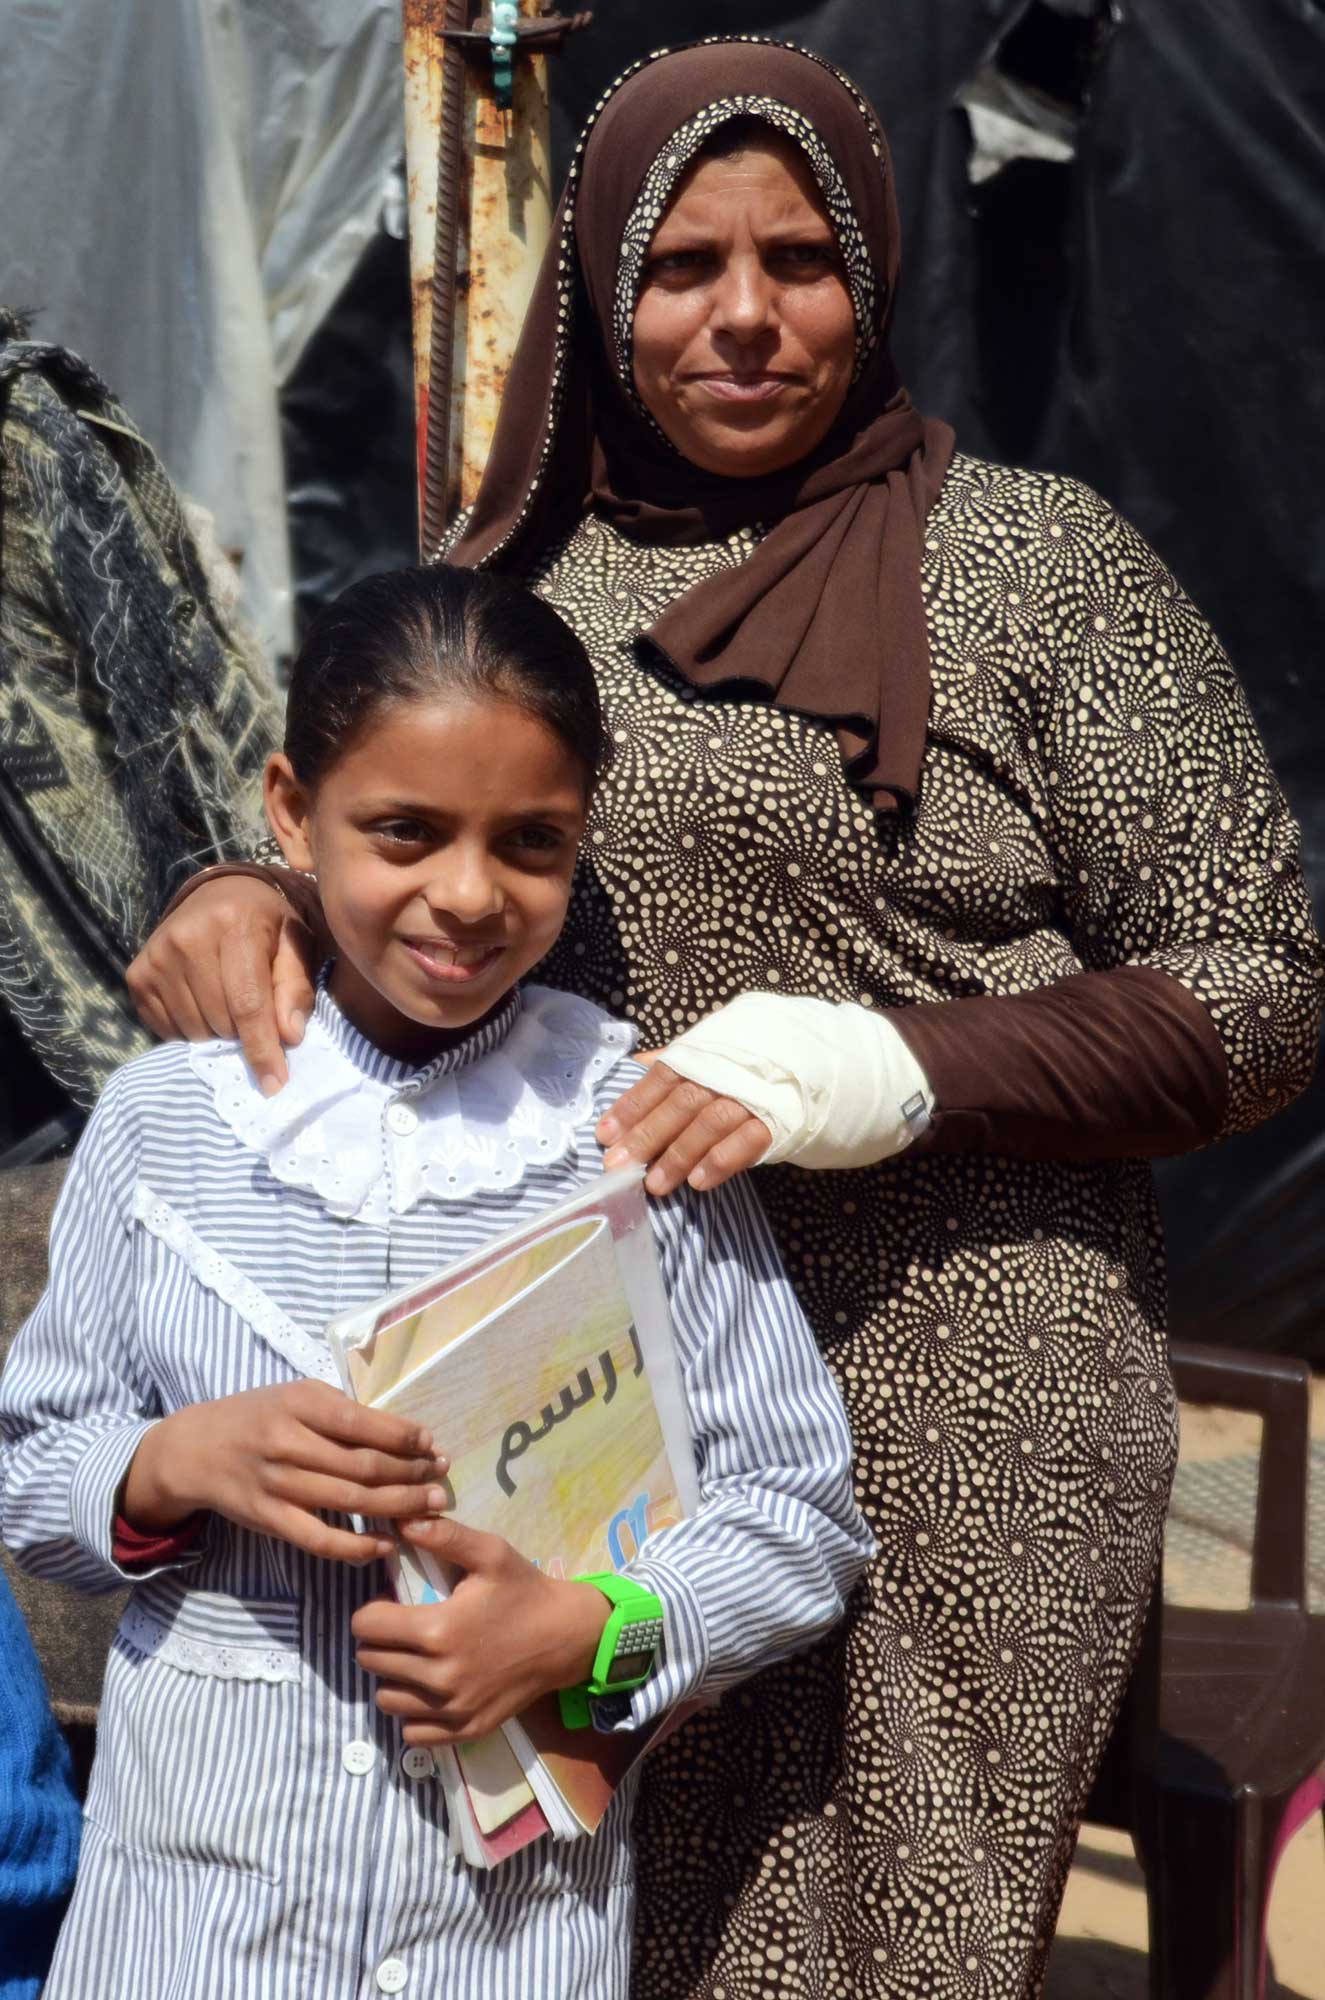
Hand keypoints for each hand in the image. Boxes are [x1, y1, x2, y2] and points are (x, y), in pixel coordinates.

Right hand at [122, 1382, 450, 1566]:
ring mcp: (278, 1485)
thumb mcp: (297, 1395)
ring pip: (350, 1501)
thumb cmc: (259, 1416)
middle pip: (364, 1466)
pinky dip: (358, 1546)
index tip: (432, 1444)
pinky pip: (321, 1540)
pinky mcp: (270, 1520)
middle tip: (441, 1479)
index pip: (363, 1424)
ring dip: (398, 1506)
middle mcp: (289, 1444)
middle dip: (412, 1474)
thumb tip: (403, 1434)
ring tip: (430, 1507)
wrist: (196, 1450)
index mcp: (300, 1404)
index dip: (405, 1437)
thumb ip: (342, 1411)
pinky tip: (387, 1542)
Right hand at [127, 876, 316, 1095]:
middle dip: (243, 1036)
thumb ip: (295, 989)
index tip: (274, 1083)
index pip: (248, 1004)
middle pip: (219, 1021)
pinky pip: (165, 1028)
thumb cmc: (267, 926)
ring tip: (228, 1008)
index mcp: (234, 924)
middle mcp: (187, 938)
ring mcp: (156, 956)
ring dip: (216, 1034)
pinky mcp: (136, 974)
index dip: (262, 1049)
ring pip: (192, 1030)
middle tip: (254, 1018)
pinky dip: (189, 1031)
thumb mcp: (296, 946)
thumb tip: (289, 1036)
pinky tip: (203, 1007)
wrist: (219, 895)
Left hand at [351, 1516, 609, 1744]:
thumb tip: (401, 1521)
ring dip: (391, 1676)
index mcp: (438, 1631)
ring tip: (413, 1657)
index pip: (366, 1627)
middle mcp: (439, 1677)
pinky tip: (428, 1687)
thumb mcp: (490, 1552)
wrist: (566, 1637)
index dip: (372, 1610)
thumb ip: (445, 1536)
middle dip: (378, 1640)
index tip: (390, 1604)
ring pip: (386, 1698)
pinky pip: (411, 1731)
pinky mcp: (464, 1730)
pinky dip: (412, 1711)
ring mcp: (452, 1709)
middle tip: (403, 1627)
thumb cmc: (524, 1591)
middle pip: (370, 1662)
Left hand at [597, 1056, 771, 1194]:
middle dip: (647, 1136)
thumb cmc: (748, 1066)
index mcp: (703, 1054)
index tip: (604, 1136)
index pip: (661, 1078)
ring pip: (710, 1124)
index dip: (631, 1106)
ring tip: (654, 1184)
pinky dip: (721, 1160)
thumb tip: (633, 1063)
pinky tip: (698, 1182)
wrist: (812, 1067)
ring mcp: (752, 1095)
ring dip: (679, 1155)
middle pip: (680, 1104)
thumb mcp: (713, 1052)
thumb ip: (676, 1061)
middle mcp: (726, 1072)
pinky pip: (747, 1141)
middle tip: (618, 1166)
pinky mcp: (777, 1120)